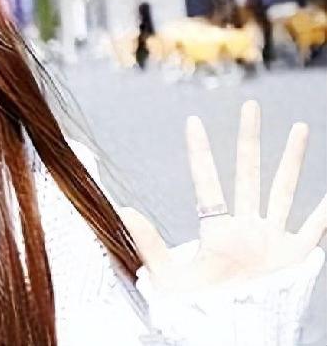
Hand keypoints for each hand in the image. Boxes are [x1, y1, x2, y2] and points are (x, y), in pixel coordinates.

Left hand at [120, 100, 326, 291]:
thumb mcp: (169, 276)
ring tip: (300, 127)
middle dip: (249, 138)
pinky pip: (314, 229)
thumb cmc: (197, 309)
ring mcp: (271, 239)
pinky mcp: (295, 257)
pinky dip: (324, 211)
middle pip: (248, 172)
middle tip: (250, 105)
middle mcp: (245, 226)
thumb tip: (122, 211)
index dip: (200, 152)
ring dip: (292, 159)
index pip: (207, 181)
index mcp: (216, 229)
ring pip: (283, 189)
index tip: (192, 121)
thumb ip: (148, 243)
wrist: (232, 334)